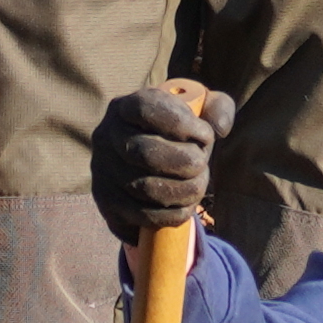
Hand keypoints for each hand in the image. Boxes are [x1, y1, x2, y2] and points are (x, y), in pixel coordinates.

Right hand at [91, 79, 229, 236]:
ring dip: (185, 191)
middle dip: (187, 162)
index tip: (205, 134)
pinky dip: (173, 215)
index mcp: (125, 107)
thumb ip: (217, 108)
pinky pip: (143, 215)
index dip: (181, 123)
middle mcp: (106, 136)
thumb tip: (218, 128)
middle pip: (146, 153)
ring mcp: (103, 171)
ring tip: (198, 185)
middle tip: (202, 163)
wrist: (149, 166)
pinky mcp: (108, 203)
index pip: (145, 109)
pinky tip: (186, 206)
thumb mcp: (199, 112)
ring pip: (146, 188)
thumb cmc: (179, 133)